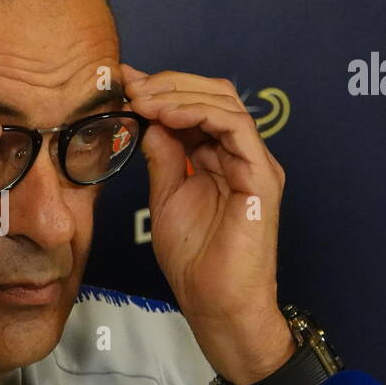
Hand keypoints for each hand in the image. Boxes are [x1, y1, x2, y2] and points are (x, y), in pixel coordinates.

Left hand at [120, 65, 293, 384]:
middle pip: (214, 94)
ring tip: (145, 100)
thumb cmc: (194, 260)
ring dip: (180, 95)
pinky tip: (168, 117)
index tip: (124, 81)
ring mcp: (255, 163)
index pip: (197, 105)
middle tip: (132, 86)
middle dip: (169, 84)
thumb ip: (162, 156)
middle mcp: (241, 154)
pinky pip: (235, 128)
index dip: (162, 88)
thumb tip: (149, 118)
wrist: (215, 303)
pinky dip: (201, 114)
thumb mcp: (166, 196)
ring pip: (225, 103)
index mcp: (219, 157)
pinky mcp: (262, 177)